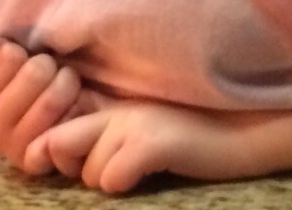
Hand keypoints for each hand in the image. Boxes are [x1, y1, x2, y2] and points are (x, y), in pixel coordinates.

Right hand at [0, 31, 82, 171]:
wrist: (34, 118)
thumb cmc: (12, 81)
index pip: (9, 56)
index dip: (19, 50)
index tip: (19, 58)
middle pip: (35, 74)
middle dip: (46, 63)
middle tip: (47, 68)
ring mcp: (14, 149)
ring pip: (52, 99)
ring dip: (66, 81)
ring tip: (64, 80)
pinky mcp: (40, 162)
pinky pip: (66, 125)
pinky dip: (76, 108)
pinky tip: (73, 105)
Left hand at [25, 95, 255, 191]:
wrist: (240, 136)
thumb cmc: (187, 143)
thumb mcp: (136, 134)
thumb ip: (99, 138)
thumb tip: (51, 157)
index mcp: (107, 106)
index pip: (53, 129)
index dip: (51, 153)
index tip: (66, 165)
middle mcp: (114, 110)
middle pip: (57, 144)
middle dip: (74, 169)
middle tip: (110, 173)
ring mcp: (131, 124)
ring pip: (89, 172)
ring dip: (107, 181)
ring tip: (138, 172)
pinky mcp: (150, 143)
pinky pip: (113, 178)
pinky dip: (124, 185)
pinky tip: (148, 175)